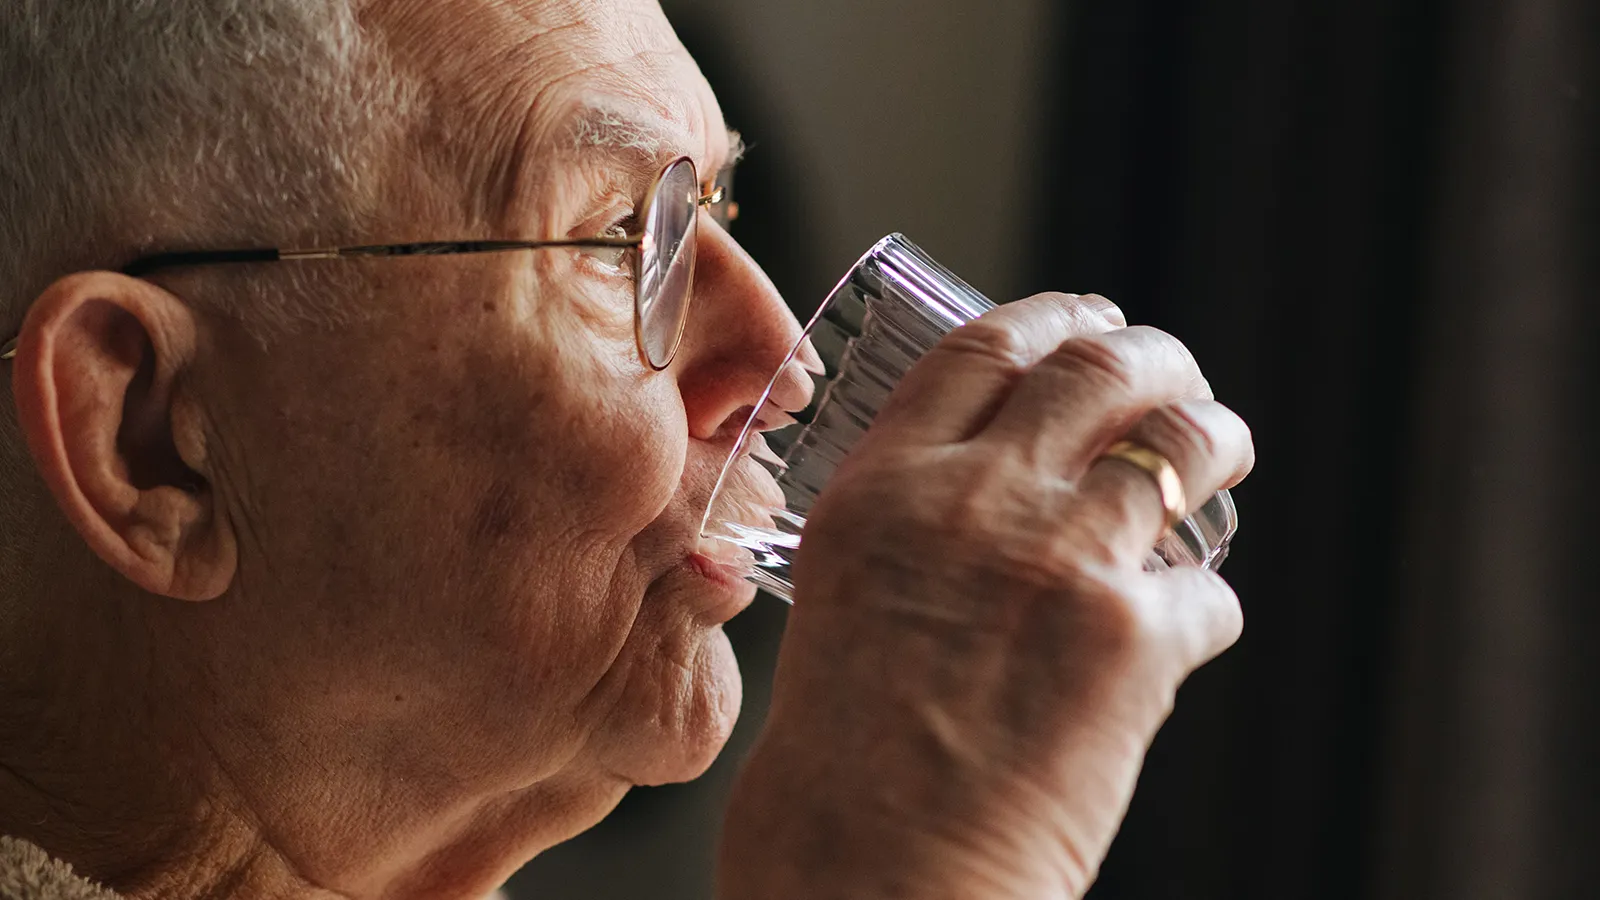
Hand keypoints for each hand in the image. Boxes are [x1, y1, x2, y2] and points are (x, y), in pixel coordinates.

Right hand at [719, 293, 1253, 899]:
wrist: (875, 878)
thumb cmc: (843, 769)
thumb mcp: (848, 605)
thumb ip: (915, 536)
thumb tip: (1005, 500)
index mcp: (881, 492)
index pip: (981, 351)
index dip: (1052, 317)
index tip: (1090, 315)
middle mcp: (971, 501)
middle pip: (1095, 369)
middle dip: (1155, 354)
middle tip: (1175, 373)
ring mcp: (1059, 560)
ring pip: (1181, 443)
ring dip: (1216, 437)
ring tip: (1224, 445)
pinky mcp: (1134, 642)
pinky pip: (1206, 596)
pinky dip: (1204, 608)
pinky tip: (1186, 634)